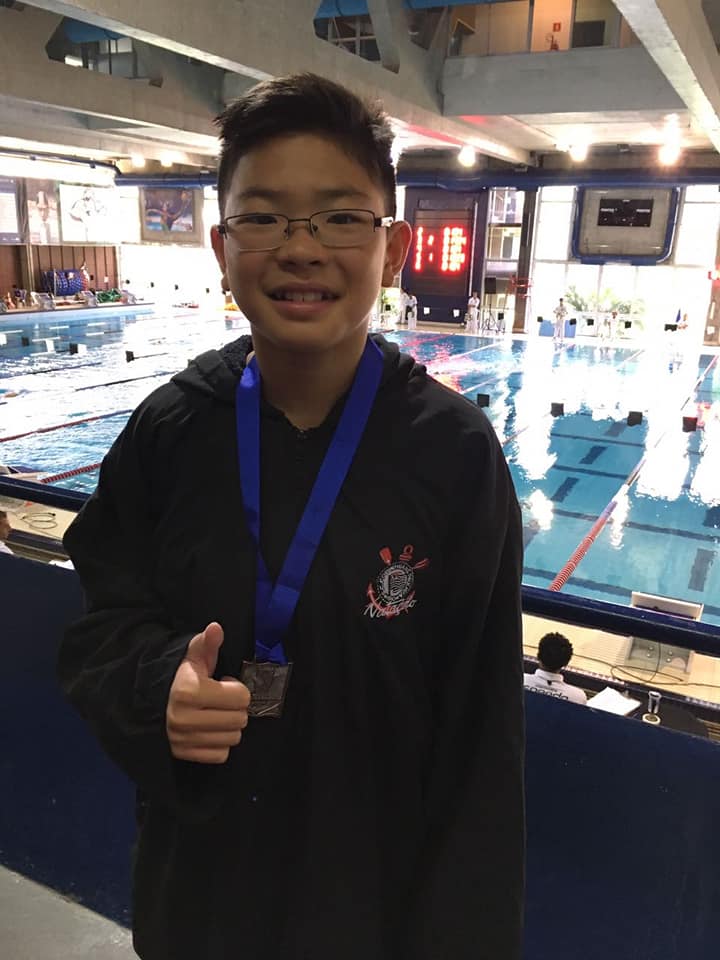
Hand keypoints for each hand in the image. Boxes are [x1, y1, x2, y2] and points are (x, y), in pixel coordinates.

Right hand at [166, 622, 250, 763]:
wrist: (153, 700)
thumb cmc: (181, 675)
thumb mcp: (193, 655)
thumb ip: (207, 643)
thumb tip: (216, 628)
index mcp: (189, 691)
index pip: (241, 697)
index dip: (236, 688)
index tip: (222, 683)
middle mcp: (184, 718)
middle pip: (240, 719)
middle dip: (235, 708)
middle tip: (220, 700)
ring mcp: (183, 740)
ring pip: (233, 738)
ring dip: (229, 726)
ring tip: (214, 713)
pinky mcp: (184, 755)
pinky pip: (221, 755)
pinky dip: (219, 743)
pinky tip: (209, 729)